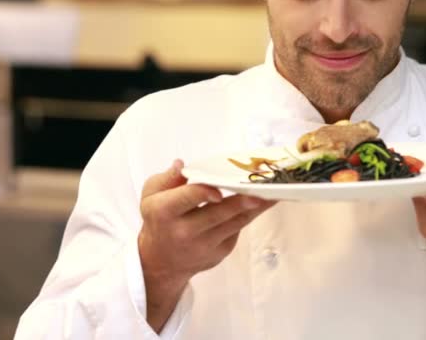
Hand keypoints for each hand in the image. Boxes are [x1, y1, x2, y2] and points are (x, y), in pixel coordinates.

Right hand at [138, 159, 275, 332]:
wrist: (161, 262)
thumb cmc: (158, 221)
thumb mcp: (151, 196)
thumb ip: (167, 178)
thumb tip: (182, 164)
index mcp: (165, 212)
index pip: (188, 199)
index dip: (204, 193)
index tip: (219, 189)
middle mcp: (184, 231)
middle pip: (218, 213)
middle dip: (242, 201)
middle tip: (263, 189)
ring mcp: (204, 245)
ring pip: (234, 222)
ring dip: (256, 207)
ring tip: (275, 193)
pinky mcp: (219, 253)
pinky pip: (237, 230)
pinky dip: (248, 215)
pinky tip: (262, 203)